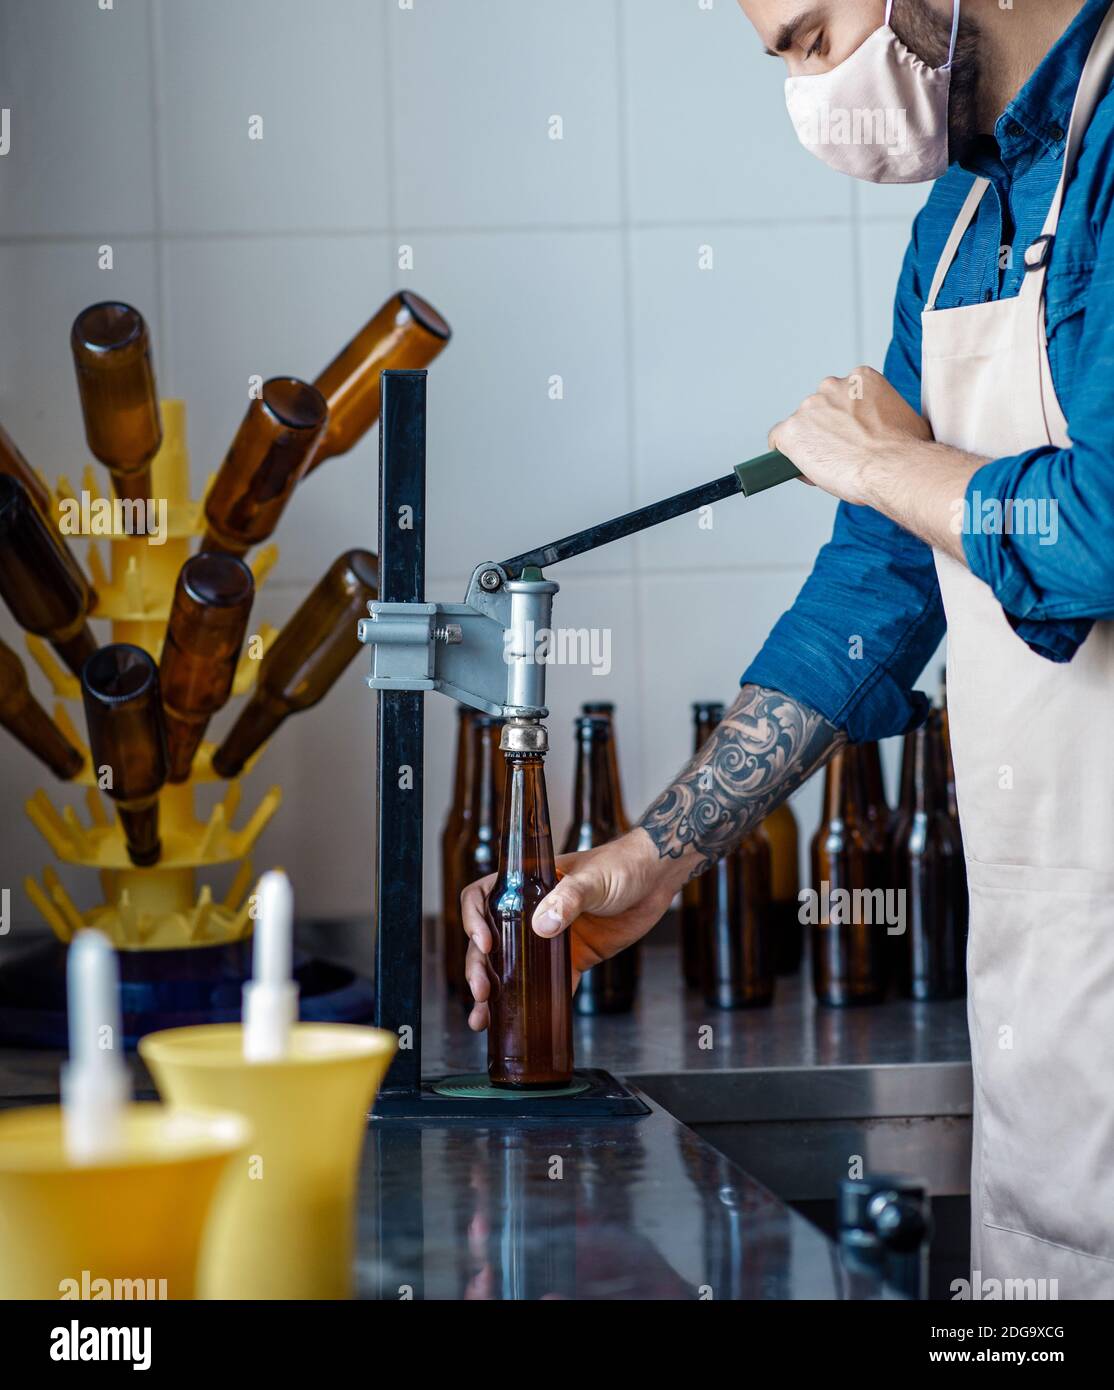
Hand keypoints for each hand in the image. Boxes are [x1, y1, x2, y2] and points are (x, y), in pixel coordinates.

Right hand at [460, 829, 679, 1031]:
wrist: (656, 880)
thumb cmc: (622, 865)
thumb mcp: (592, 878)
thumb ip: (568, 898)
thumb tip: (542, 926)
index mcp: (528, 885)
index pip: (483, 898)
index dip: (474, 921)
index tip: (485, 944)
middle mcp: (532, 912)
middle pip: (490, 941)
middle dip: (479, 967)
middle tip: (481, 991)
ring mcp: (550, 937)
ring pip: (512, 968)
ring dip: (496, 993)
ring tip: (482, 1018)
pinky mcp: (572, 958)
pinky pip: (549, 985)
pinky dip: (537, 1004)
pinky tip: (524, 1023)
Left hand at [769, 366, 932, 506]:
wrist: (893, 466)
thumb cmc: (905, 449)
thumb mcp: (904, 417)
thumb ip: (885, 415)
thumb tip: (886, 430)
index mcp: (860, 377)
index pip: (840, 396)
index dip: (843, 421)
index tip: (850, 436)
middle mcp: (831, 386)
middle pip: (819, 409)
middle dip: (826, 430)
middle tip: (841, 454)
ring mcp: (809, 407)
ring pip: (800, 427)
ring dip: (809, 443)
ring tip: (831, 465)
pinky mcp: (791, 431)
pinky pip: (778, 442)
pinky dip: (786, 455)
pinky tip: (802, 467)